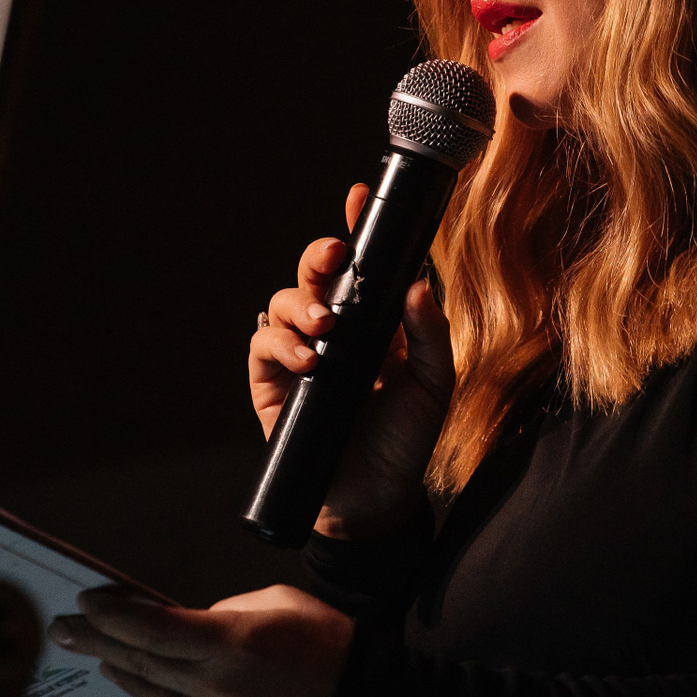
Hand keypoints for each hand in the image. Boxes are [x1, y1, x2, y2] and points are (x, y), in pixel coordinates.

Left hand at [47, 584, 353, 696]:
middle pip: (141, 662)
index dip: (111, 615)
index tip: (85, 602)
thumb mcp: (275, 605)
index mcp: (231, 642)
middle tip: (65, 629)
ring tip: (101, 657)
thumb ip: (223, 615)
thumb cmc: (328, 646)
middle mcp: (219, 688)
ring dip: (125, 674)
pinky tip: (163, 689)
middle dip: (97, 642)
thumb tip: (182, 626)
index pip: (151, 627)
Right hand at [249, 183, 455, 538]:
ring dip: (301, 304)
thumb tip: (418, 284)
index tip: (358, 197)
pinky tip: (308, 360)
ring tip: (325, 327)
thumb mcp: (433, 384)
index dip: (358, 229)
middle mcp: (335, 330)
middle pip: (315, 273)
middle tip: (336, 255)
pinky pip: (264, 345)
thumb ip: (429, 334)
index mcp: (375, 321)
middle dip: (320, 255)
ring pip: (284, 302)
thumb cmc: (407, 440)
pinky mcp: (274, 384)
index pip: (363, 266)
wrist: (376, 499)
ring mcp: (301, 354)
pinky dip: (282, 344)